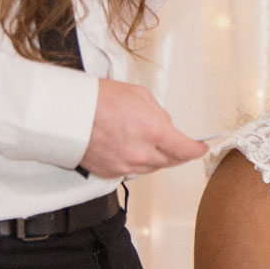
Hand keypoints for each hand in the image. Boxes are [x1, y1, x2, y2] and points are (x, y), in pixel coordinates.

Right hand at [79, 78, 206, 176]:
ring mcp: (125, 165)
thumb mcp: (140, 96)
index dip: (197, 150)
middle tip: (179, 144)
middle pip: (171, 162)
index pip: (185, 150)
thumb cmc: (99, 99)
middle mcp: (142, 153)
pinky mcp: (110, 172)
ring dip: (157, 157)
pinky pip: (133, 171)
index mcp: (153, 131)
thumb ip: (159, 114)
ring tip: (147, 141)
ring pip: (152, 168)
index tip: (201, 148)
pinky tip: (130, 148)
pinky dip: (137, 162)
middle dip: (178, 153)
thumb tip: (166, 126)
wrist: (67, 112)